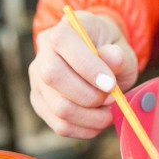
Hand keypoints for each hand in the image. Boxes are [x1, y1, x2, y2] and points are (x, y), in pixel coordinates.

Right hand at [30, 10, 139, 138]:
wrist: (101, 60)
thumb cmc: (111, 51)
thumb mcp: (121, 47)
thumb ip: (117, 54)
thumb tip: (112, 57)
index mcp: (63, 29)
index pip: (62, 42)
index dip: (87, 67)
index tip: (111, 84)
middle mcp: (43, 52)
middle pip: (52, 77)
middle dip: (89, 95)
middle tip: (112, 98)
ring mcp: (37, 79)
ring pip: (58, 108)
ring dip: (92, 116)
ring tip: (109, 109)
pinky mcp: (40, 103)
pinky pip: (61, 126)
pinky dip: (86, 128)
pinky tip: (100, 119)